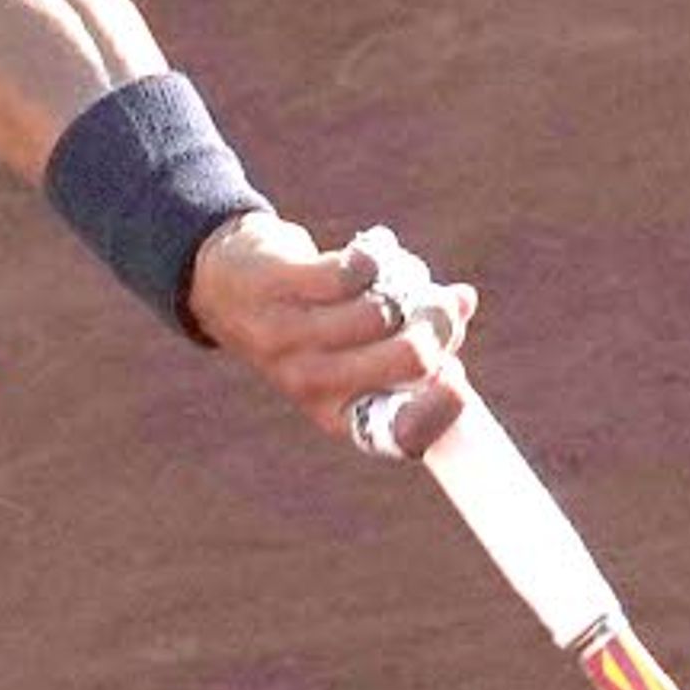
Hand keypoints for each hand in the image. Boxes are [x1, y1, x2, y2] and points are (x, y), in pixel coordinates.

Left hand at [185, 211, 476, 459]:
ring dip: (405, 283)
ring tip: (399, 275)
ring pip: (381, 311)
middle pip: (409, 360)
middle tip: (441, 306)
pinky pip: (350, 271)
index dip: (444, 408)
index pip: (403, 434)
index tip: (459, 377)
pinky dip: (371, 257)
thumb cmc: (312, 325)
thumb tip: (463, 302)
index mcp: (338, 413)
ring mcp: (288, 337)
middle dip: (441, 326)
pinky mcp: (278, 288)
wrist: (225, 286)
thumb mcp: (354, 351)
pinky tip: (366, 256)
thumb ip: (414, 337)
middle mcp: (311, 385)